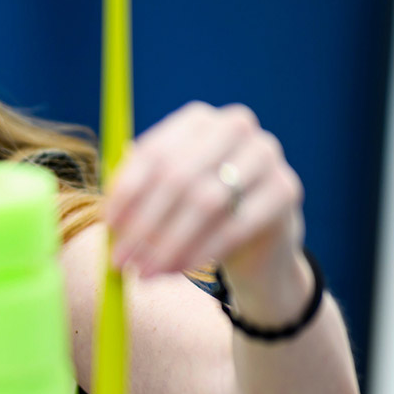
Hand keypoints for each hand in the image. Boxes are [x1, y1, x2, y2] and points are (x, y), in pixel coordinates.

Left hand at [106, 102, 305, 287]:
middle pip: (179, 176)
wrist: (257, 237)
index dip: (127, 192)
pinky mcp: (286, 189)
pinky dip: (201, 251)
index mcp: (197, 120)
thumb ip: (135, 198)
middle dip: (145, 224)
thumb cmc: (196, 211)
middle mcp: (234, 127)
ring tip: (146, 273)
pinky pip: (236, 225)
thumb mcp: (162, 199)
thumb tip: (109, 220)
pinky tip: (178, 271)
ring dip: (169, 243)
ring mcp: (265, 155)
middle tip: (122, 260)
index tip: (107, 227)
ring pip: (206, 202)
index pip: (154, 152)